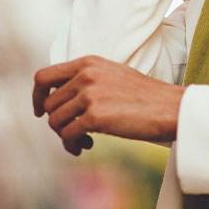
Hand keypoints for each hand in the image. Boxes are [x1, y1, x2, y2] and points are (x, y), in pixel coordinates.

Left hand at [32, 56, 184, 155]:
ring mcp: (90, 95)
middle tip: (73, 131)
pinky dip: (72, 145)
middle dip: (57, 121)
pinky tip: (87, 146)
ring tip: (82, 140)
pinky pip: (67, 136)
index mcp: (89, 62)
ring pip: (54, 121)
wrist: (170, 107)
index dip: (37, 97)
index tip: (41, 111)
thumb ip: (85, 79)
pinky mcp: (94, 116)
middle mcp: (86, 75)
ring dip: (65, 136)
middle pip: (48, 104)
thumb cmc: (144, 96)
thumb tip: (54, 99)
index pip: (43, 77)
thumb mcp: (112, 75)